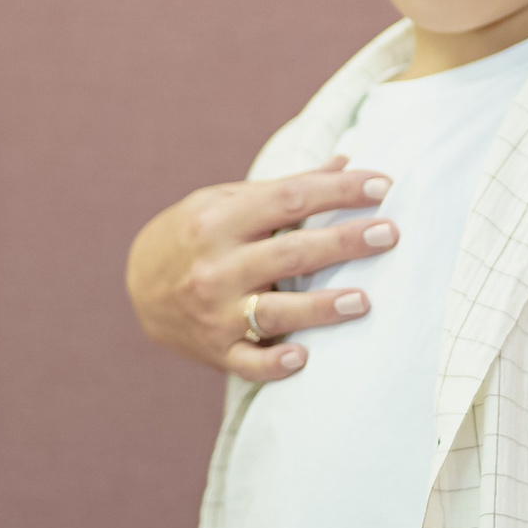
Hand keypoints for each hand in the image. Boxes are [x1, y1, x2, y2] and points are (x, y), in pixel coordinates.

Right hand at [123, 156, 396, 380]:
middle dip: (344, 243)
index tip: (382, 185)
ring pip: (275, 312)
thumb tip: (346, 162)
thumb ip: (286, 189)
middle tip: (390, 234)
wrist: (137, 285)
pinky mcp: (216, 350)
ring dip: (321, 308)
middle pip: (290, 253)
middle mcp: (216, 266)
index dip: (338, 191)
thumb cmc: (196, 233)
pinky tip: (304, 358)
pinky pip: (248, 363)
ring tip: (363, 300)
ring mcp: (215, 312)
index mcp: (220, 220)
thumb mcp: (227, 200)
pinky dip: (274, 364)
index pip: (290, 199)